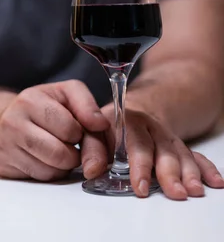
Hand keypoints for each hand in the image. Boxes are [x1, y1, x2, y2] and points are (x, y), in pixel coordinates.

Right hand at [0, 80, 108, 180]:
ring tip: (57, 150)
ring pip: (49, 171)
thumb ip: (88, 106)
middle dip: (73, 153)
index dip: (79, 132)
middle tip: (69, 143)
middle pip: (59, 154)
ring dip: (62, 166)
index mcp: (29, 99)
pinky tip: (44, 159)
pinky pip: (36, 180)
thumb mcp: (68, 94)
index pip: (69, 128)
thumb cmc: (46, 106)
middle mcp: (11, 121)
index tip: (76, 128)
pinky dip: (47, 174)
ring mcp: (3, 144)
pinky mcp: (1, 165)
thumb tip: (100, 125)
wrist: (12, 116)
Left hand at [81, 107, 223, 199]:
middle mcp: (151, 127)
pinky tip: (214, 181)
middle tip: (175, 192)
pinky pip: (195, 156)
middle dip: (169, 172)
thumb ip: (91, 149)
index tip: (141, 186)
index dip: (139, 163)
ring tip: (193, 191)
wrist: (129, 111)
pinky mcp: (178, 146)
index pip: (135, 140)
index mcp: (128, 120)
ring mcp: (166, 137)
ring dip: (188, 173)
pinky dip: (205, 169)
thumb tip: (91, 169)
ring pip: (180, 153)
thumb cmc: (107, 126)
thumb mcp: (93, 131)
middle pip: (162, 148)